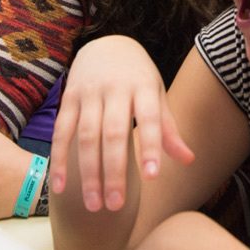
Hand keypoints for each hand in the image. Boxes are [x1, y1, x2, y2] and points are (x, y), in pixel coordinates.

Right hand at [50, 36, 195, 211]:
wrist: (106, 44)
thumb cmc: (138, 77)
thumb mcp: (157, 95)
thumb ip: (168, 129)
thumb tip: (189, 160)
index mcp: (142, 87)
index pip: (148, 119)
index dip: (150, 147)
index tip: (152, 177)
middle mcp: (114, 89)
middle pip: (113, 134)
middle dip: (114, 171)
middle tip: (117, 205)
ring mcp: (88, 93)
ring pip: (86, 137)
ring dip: (88, 173)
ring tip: (95, 205)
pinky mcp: (68, 99)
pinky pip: (61, 133)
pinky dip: (60, 161)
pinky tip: (60, 188)